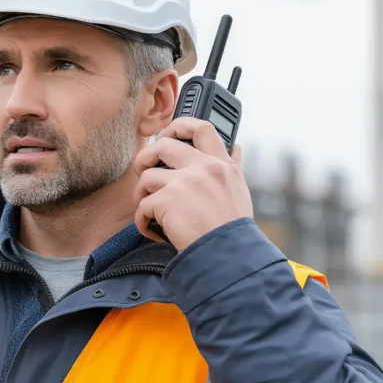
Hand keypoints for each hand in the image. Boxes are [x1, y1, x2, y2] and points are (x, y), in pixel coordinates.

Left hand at [133, 117, 252, 250]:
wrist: (229, 256)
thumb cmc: (232, 229)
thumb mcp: (239, 190)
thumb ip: (234, 166)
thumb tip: (236, 146)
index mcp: (221, 164)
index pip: (201, 127)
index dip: (179, 125)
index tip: (167, 135)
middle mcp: (203, 168)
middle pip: (162, 145)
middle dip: (145, 157)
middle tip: (144, 172)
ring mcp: (184, 183)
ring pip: (147, 177)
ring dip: (142, 196)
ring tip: (151, 212)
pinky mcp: (167, 201)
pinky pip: (142, 204)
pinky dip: (143, 221)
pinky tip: (154, 231)